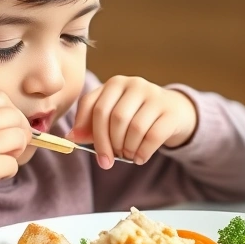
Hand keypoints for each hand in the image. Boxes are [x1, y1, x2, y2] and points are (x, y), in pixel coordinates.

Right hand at [0, 91, 30, 205]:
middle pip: (15, 116)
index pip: (1, 97)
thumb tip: (13, 117)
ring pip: (19, 138)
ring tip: (2, 157)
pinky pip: (13, 164)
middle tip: (12, 144)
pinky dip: (7, 171)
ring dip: (16, 150)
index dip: (10, 111)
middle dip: (20, 130)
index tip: (8, 124)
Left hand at [67, 76, 197, 168]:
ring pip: (134, 128)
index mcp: (115, 84)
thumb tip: (71, 138)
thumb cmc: (136, 116)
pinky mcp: (170, 111)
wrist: (174, 112)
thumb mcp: (113, 116)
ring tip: (127, 156)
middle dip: (108, 144)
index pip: (94, 106)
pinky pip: (152, 136)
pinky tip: (139, 158)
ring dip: (127, 149)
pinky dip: (143, 152)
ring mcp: (154, 96)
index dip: (89, 133)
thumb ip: (91, 126)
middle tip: (110, 159)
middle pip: (114, 117)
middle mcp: (134, 84)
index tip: (91, 152)